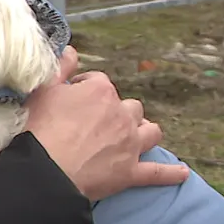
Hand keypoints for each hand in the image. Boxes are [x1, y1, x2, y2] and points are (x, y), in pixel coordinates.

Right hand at [23, 47, 188, 201]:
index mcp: (101, 91)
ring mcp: (130, 143)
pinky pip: (157, 172)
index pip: (99, 83)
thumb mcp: (43, 89)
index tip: (73, 102)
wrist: (47, 171)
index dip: (85, 91)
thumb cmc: (41, 129)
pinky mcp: (131, 172)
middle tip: (98, 123)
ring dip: (144, 131)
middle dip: (118, 112)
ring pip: (150, 131)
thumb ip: (60, 66)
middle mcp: (121, 114)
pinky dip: (171, 173)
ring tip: (137, 135)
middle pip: (129, 107)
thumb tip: (72, 50)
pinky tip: (183, 173)